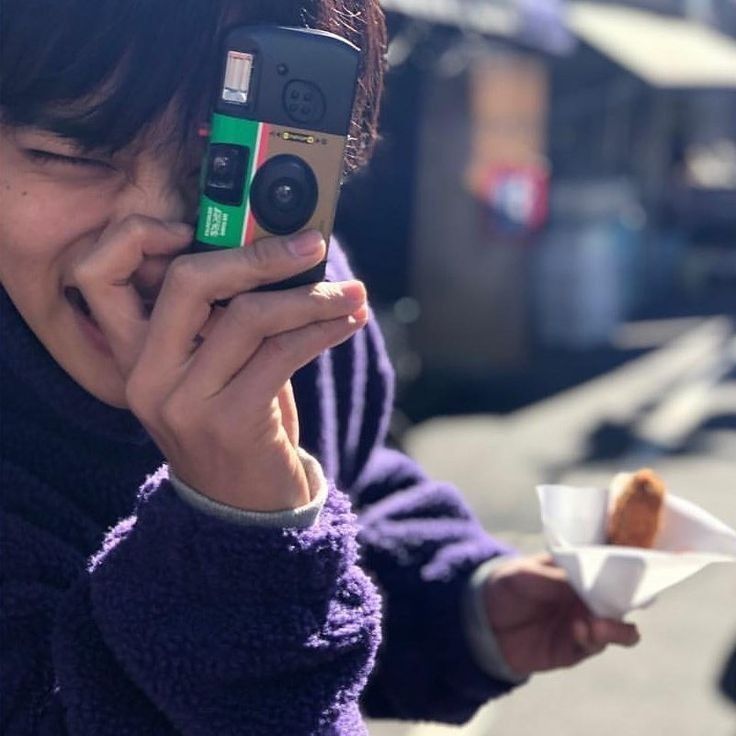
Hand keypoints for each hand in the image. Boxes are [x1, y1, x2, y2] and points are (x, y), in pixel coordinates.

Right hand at [72, 216, 366, 511]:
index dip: (142, 236)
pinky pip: (283, 352)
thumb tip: (274, 254)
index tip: (212, 225)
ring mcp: (184, 402)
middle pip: (190, 281)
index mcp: (131, 354)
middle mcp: (145, 375)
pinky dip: (323, 329)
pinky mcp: (231, 421)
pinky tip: (347, 323)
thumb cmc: (236, 427)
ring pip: (250, 315)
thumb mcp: (215, 369)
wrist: (243, 511)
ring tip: (351, 295)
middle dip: (259, 254)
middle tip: (311, 246)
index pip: (101, 275)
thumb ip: (223, 318)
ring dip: (313, 298)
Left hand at [483, 554, 639, 675]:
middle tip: (613, 605)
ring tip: (596, 625)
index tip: (635, 571)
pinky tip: (580, 631)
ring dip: (614, 628)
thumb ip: (555, 578)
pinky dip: (594, 640)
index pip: (612, 568)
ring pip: (618, 627)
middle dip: (625, 603)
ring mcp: (585, 622)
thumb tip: (586, 582)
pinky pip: (595, 646)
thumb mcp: (526, 574)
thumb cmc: (507, 586)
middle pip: (623, 600)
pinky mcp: (576, 648)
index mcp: (579, 571)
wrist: (483, 622)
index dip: (627, 570)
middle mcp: (588, 597)